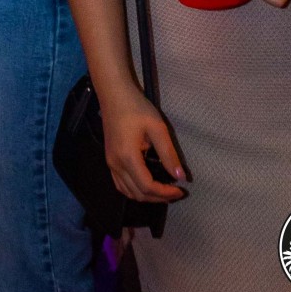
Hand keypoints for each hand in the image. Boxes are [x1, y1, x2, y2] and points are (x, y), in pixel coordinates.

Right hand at [100, 87, 186, 203]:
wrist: (113, 93)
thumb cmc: (136, 107)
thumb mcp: (157, 128)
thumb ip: (168, 154)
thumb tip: (180, 177)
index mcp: (127, 157)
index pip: (147, 187)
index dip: (165, 193)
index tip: (181, 189)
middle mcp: (116, 164)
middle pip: (138, 194)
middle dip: (158, 197)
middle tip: (176, 191)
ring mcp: (110, 163)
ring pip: (127, 192)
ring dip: (146, 196)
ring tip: (163, 190)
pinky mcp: (109, 159)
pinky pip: (120, 184)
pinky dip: (134, 190)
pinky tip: (146, 184)